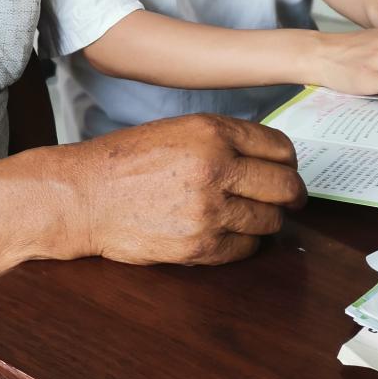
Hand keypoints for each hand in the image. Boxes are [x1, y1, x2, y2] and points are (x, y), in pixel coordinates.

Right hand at [71, 115, 305, 266]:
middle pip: (284, 186)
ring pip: (269, 220)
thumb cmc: (126, 160)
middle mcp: (216, 167)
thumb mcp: (177, 130)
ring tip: (250, 215)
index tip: (287, 170)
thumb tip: (269, 160)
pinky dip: (245, 243)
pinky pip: (246, 248)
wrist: (86, 195)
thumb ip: (223, 140)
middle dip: (291, 194)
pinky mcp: (200, 244)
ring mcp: (209, 209)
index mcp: (211, 132)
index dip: (288, 162)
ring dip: (265, 220)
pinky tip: (229, 233)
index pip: (279, 148)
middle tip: (289, 198)